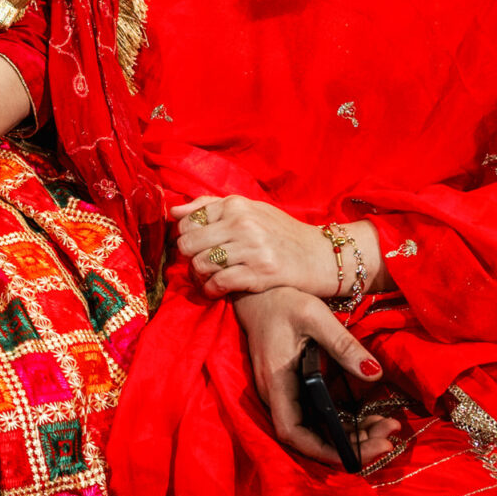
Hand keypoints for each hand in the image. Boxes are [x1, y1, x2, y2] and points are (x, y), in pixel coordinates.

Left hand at [174, 195, 336, 297]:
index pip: (188, 222)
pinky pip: (218, 283)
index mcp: (236, 205)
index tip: (193, 247)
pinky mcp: (260, 272)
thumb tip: (173, 212)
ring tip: (207, 278)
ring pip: (200, 264)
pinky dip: (211, 290)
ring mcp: (251, 248)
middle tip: (197, 265)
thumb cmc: (282, 233)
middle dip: (187, 259)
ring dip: (199, 276)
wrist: (322, 256)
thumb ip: (211, 207)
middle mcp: (242, 223)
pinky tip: (216, 290)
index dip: (184, 238)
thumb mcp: (250, 210)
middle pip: (188, 244)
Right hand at [231, 287, 400, 467]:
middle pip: (310, 437)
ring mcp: (284, 393)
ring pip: (316, 429)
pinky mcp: (293, 387)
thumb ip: (345, 346)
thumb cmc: (281, 300)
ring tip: (386, 427)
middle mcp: (277, 395)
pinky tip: (369, 415)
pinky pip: (318, 415)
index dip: (325, 450)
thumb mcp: (314, 316)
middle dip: (350, 446)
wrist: (257, 291)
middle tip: (389, 440)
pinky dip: (344, 421)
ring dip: (351, 435)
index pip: (293, 432)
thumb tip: (375, 375)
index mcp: (277, 382)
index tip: (362, 453)